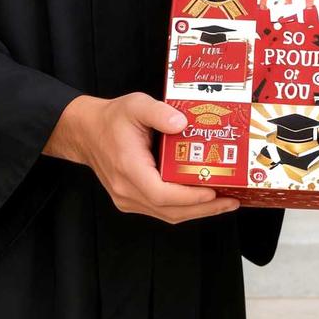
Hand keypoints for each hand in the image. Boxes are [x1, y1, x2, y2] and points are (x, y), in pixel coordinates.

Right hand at [44, 93, 238, 224]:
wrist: (86, 132)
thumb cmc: (112, 119)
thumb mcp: (136, 105)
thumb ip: (159, 112)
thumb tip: (182, 123)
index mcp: (129, 168)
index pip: (161, 193)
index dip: (189, 197)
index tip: (213, 191)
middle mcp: (127, 190)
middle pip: (169, 211)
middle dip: (204, 209)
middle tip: (231, 200)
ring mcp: (128, 198)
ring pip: (167, 214)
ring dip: (197, 211)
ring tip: (225, 201)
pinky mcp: (131, 199)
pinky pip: (161, 209)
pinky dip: (184, 207)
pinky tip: (203, 199)